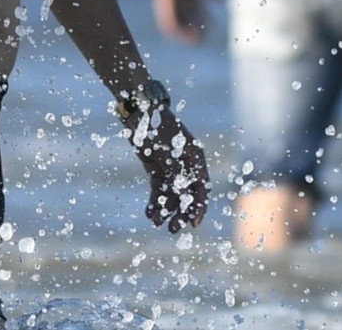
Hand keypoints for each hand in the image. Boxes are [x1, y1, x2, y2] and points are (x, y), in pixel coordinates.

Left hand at [133, 115, 208, 232]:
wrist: (139, 113)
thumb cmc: (158, 127)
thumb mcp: (169, 150)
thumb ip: (177, 172)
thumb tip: (184, 196)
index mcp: (196, 159)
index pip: (201, 189)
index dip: (199, 207)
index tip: (193, 223)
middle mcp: (186, 166)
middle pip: (186, 195)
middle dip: (180, 213)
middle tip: (173, 229)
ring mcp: (171, 168)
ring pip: (171, 195)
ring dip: (165, 210)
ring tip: (155, 222)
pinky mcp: (157, 169)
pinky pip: (158, 190)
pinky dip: (154, 201)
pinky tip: (149, 213)